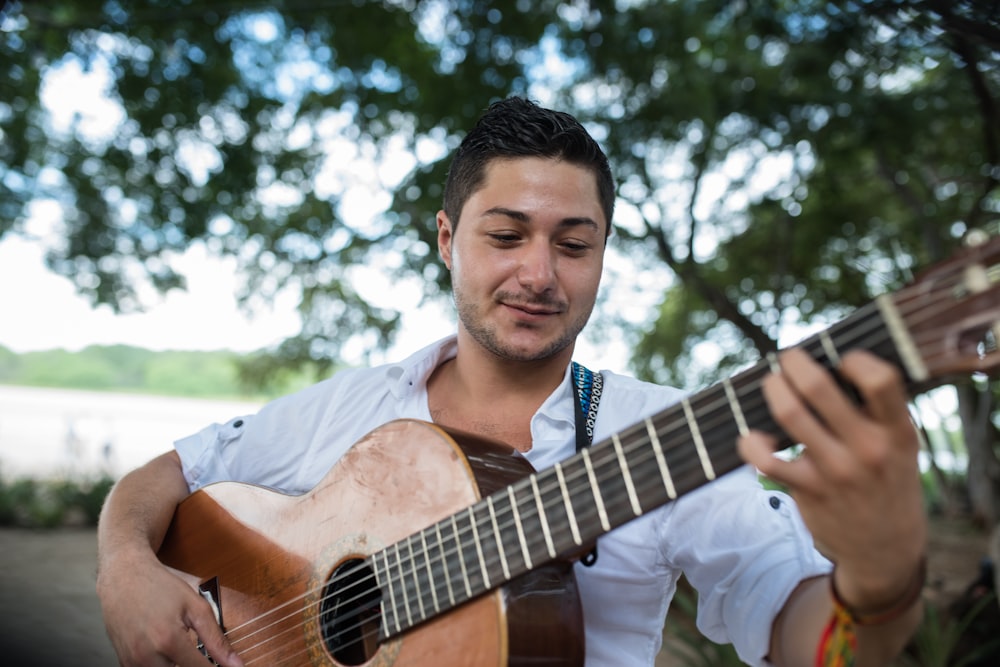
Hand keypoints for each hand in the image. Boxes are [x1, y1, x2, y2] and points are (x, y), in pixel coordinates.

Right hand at [97, 546, 242, 666]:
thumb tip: (235, 664)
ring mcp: (132, 662)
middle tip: (199, 652)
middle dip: (194, 665)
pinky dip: (162, 665)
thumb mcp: (195, 606)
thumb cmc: (160, 587)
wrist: (123, 577)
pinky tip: (167, 652)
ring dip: (178, 666)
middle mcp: (146, 656)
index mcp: (168, 640)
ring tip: (183, 648)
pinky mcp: (124, 663)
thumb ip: (216, 639)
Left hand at [738, 348, 926, 610]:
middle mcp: (868, 448)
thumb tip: (829, 363)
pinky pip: (765, 459)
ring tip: (773, 384)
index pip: (880, 380)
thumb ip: (876, 410)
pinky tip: (756, 438)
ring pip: (789, 414)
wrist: (886, 549)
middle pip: (818, 387)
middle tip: (788, 358)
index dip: (854, 359)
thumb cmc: (887, 480)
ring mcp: (835, 470)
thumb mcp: (900, 446)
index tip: (841, 359)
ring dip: (773, 389)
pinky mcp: (807, 489)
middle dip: (793, 362)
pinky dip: (751, 443)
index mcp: (897, 431)